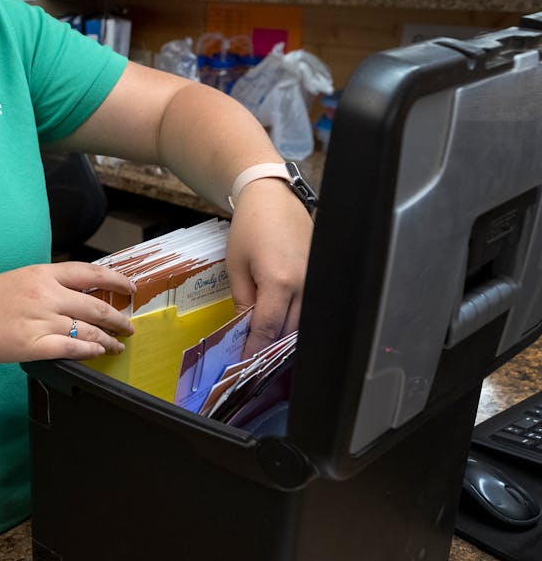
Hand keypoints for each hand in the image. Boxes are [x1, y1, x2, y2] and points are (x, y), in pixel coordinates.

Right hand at [0, 262, 135, 363]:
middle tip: (129, 325)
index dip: (116, 280)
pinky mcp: (33, 346)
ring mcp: (41, 321)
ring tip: (118, 344)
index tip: (130, 288)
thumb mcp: (17, 279)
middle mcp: (45, 295)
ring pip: (88, 330)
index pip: (90, 272)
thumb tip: (73, 295)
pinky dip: (90, 351)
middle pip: (96, 305)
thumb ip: (46, 285)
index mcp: (41, 274)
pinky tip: (99, 353)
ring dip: (109, 339)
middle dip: (118, 317)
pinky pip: (72, 348)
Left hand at [225, 178, 313, 357]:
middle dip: (271, 346)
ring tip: (266, 342)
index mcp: (279, 282)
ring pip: (304, 321)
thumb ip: (243, 300)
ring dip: (285, 333)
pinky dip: (297, 317)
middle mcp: (305, 285)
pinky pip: (311, 305)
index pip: (269, 329)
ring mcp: (318, 280)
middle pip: (290, 330)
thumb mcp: (236, 266)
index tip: (246, 362)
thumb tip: (245, 328)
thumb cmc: (250, 228)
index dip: (256, 348)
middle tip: (252, 356)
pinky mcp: (323, 275)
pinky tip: (283, 321)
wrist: (273, 198)